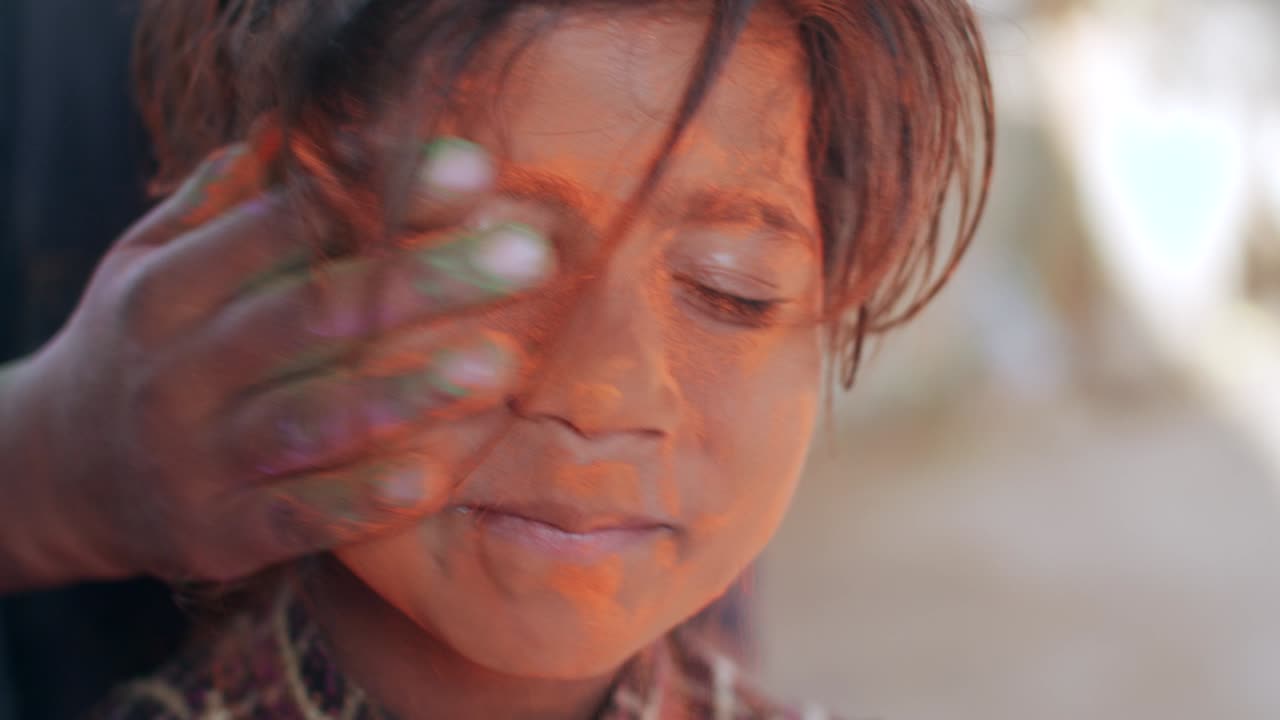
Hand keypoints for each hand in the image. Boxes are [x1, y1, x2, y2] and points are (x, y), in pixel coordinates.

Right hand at [4, 130, 552, 586]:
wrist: (49, 476)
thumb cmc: (136, 348)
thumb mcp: (149, 264)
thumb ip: (224, 204)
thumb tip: (301, 128)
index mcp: (169, 287)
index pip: (283, 226)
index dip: (378, 194)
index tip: (474, 171)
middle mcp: (180, 369)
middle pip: (312, 314)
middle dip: (423, 280)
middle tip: (525, 256)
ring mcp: (197, 457)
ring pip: (309, 418)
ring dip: (406, 392)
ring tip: (498, 367)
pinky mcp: (218, 532)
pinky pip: (298, 516)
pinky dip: (360, 500)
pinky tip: (430, 478)